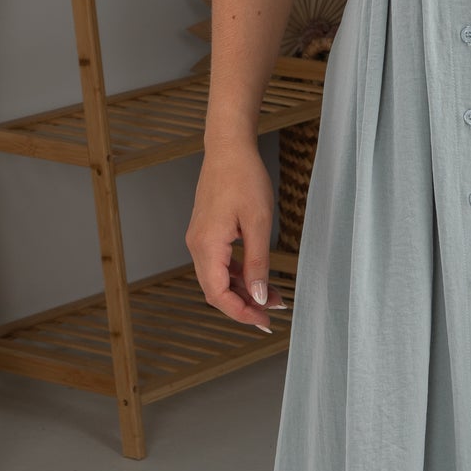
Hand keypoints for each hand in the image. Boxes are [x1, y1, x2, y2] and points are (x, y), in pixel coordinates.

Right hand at [187, 140, 284, 333]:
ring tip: (273, 297)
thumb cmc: (244, 178)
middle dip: (244, 306)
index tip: (263, 321)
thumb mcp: (259, 223)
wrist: (228, 149)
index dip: (240, 313)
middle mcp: (197, 245)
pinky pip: (218, 264)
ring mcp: (199, 239)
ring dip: (243, 291)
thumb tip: (260, 297)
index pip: (217, 294)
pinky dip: (237, 275)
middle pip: (215, 291)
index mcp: (207, 245)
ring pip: (217, 279)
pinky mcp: (206, 233)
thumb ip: (258, 264)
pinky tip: (258, 278)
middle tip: (272, 315)